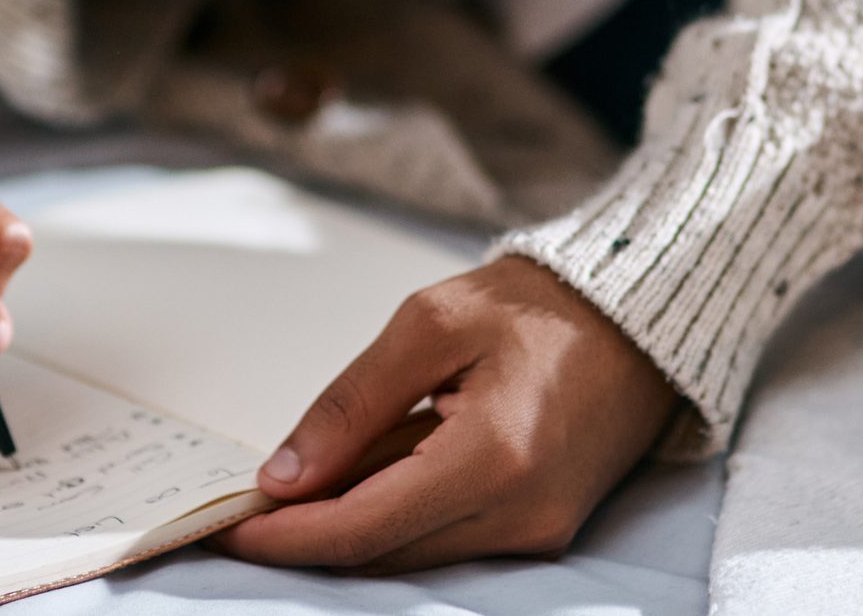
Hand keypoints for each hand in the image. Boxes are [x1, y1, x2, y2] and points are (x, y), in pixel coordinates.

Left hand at [214, 256, 681, 572]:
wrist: (635, 321)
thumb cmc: (535, 308)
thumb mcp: (428, 325)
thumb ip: (352, 404)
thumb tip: (284, 475)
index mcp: (494, 456)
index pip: (365, 527)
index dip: (287, 536)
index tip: (227, 527)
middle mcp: (521, 514)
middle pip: (383, 554)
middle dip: (306, 539)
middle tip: (241, 511)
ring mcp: (537, 531)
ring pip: (411, 554)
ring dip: (346, 527)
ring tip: (298, 483)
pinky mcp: (541, 530)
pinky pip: (445, 539)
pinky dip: (393, 516)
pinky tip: (361, 477)